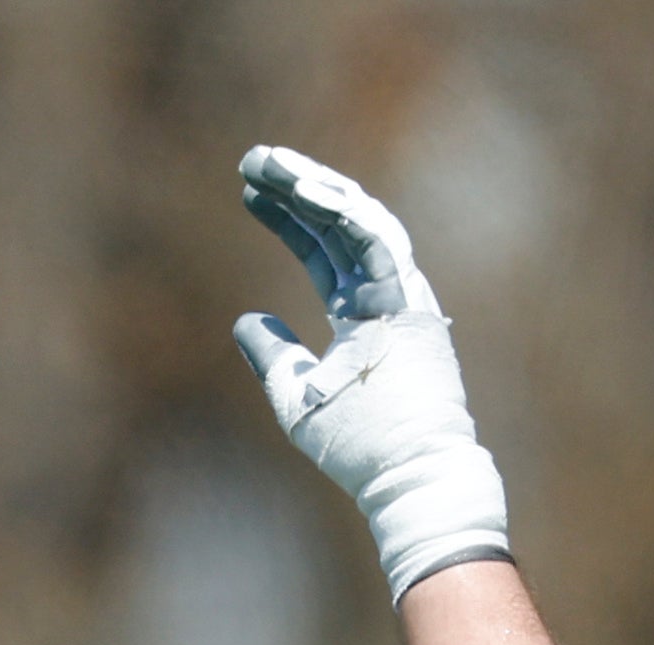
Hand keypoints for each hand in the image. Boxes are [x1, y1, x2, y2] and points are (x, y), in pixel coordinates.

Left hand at [231, 146, 509, 602]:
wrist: (407, 476)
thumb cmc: (358, 446)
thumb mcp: (296, 396)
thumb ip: (273, 355)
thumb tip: (244, 321)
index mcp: (362, 312)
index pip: (323, 249)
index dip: (288, 217)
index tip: (247, 191)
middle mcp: (384, 294)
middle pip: (338, 225)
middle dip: (296, 187)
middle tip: (251, 160)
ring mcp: (400, 295)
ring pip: (360, 220)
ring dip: (315, 187)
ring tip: (271, 164)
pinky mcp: (409, 301)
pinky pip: (378, 240)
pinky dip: (343, 211)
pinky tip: (306, 188)